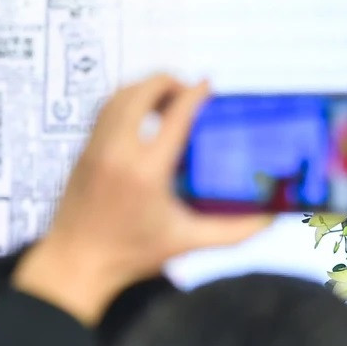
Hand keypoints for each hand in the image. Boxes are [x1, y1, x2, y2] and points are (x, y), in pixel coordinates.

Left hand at [15, 76, 269, 323]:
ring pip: (119, 95)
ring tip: (167, 98)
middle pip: (142, 91)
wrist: (76, 263)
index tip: (210, 87)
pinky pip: (105, 110)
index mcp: (147, 171)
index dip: (195, 93)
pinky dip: (125, 101)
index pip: (175, 114)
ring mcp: (96, 148)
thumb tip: (270, 218)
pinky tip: (142, 115)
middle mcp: (119, 152)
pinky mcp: (83, 151)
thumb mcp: (187, 243)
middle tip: (189, 92)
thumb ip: (233, 231)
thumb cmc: (132, 255)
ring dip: (145, 87)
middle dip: (168, 81)